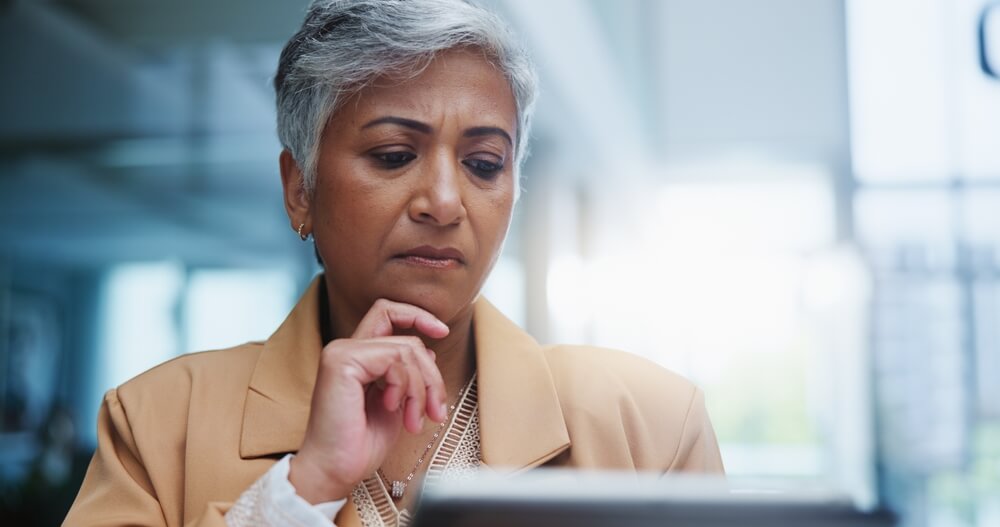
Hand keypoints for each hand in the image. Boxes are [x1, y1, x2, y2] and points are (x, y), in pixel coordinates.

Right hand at [289, 299, 449, 503]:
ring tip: (414, 419)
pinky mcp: (342, 362)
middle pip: (408, 338)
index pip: (388, 313)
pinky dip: (406, 388)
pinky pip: (395, 360)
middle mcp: (345, 349)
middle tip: (436, 410)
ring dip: (422, 389)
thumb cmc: (359, 444)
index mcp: (356, 356)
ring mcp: (342, 352)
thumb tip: (428, 351)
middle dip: (432, 375)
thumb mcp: (397, 404)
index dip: (417, 316)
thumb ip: (408, 376)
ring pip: (407, 349)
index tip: (442, 332)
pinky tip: (393, 409)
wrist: (334, 470)